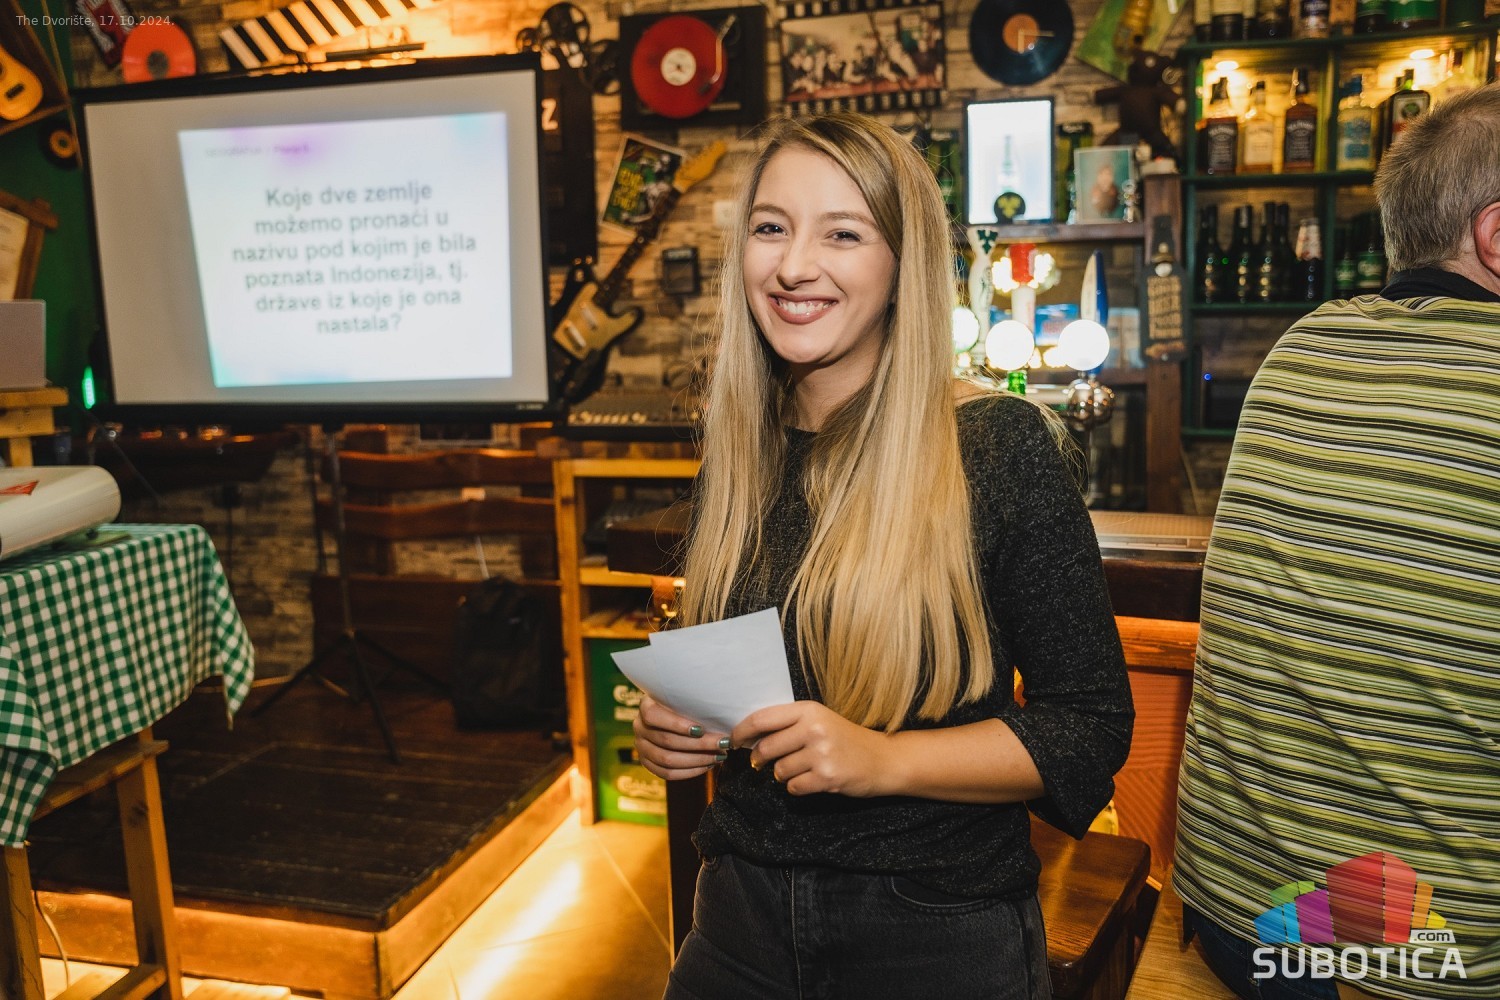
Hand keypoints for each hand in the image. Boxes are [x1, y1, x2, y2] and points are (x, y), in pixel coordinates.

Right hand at [633, 695, 728, 780]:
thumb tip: (721, 712)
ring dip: (698, 760)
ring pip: (667, 760)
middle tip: (723, 743)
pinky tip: (708, 765)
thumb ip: (694, 702)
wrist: (674, 719)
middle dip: (699, 744)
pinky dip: (690, 772)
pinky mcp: (647, 763)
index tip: (701, 729)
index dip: (676, 724)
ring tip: (719, 755)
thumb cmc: (686, 705)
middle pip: (666, 740)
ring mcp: (641, 747)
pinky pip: (667, 774)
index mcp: (645, 706)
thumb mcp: (686, 697)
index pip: (653, 715)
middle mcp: (639, 727)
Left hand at [733, 701, 896, 797]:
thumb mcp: (818, 720)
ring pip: (779, 771)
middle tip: (761, 762)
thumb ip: (787, 724)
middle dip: (759, 759)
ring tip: (801, 769)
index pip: (762, 719)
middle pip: (766, 748)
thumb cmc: (845, 739)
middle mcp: (814, 729)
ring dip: (783, 775)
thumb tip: (748, 737)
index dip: (741, 731)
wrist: (882, 759)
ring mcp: (821, 754)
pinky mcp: (827, 777)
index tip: (734, 741)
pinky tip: (812, 780)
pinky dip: (797, 787)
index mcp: (809, 710)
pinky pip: (793, 788)